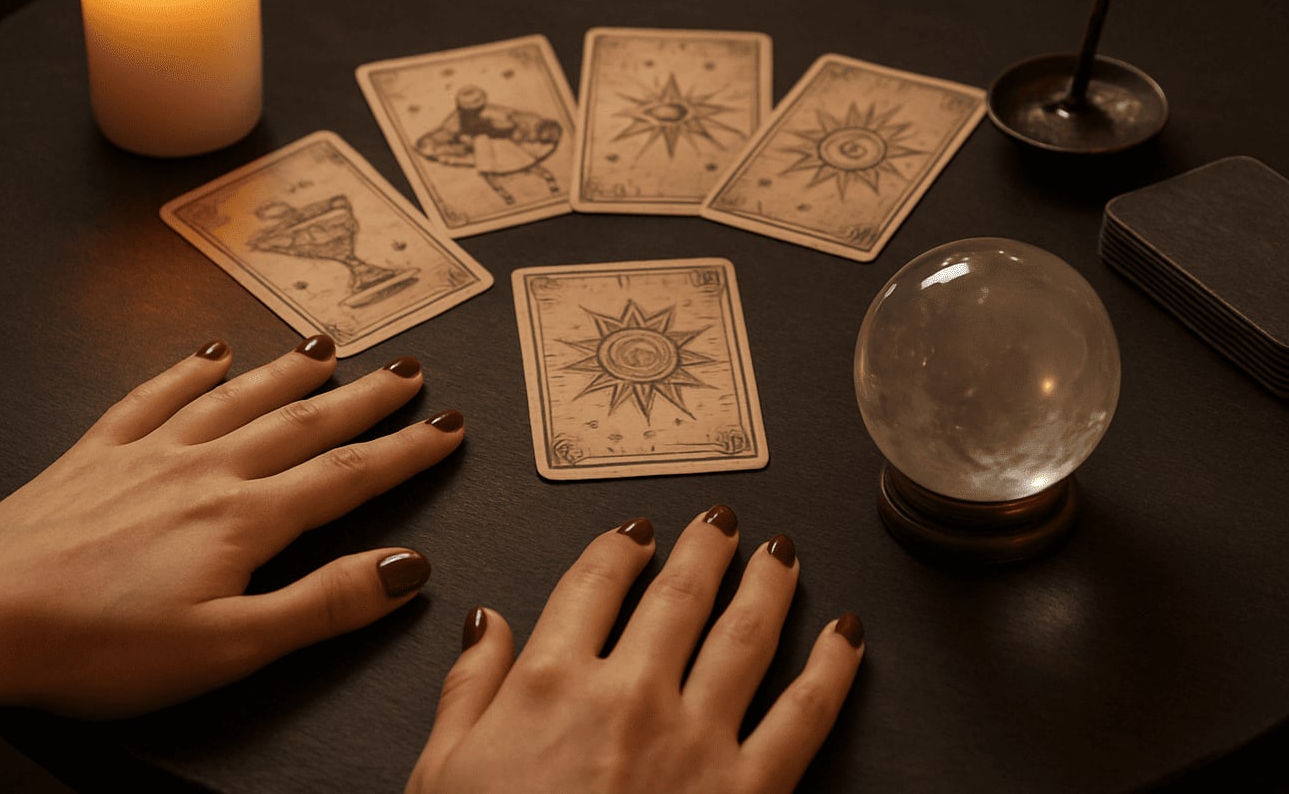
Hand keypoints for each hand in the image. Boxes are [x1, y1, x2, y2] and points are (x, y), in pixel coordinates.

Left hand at [0, 336, 462, 719]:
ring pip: (237, 398)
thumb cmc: (100, 646)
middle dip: (365, 399)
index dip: (405, 453)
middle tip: (411, 372)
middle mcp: (205, 469)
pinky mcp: (93, 455)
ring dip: (289, 372)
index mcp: (245, 518)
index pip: (347, 476)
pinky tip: (211, 354)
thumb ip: (325, 604)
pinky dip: (188, 371)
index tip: (447, 429)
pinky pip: (152, 397)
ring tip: (330, 348)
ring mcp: (147, 454)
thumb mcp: (232, 647)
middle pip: (303, 423)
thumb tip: (407, 570)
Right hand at [408, 507, 863, 793]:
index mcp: (550, 683)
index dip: (619, 547)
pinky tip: (846, 636)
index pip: (593, 584)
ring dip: (769, 584)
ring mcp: (694, 741)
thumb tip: (486, 623)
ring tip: (781, 554)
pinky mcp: (747, 792)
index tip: (636, 534)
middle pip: (678, 594)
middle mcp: (628, 696)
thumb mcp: (442, 775)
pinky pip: (804, 714)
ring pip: (745, 634)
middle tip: (722, 522)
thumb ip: (467, 689)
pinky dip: (832, 668)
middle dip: (705, 547)